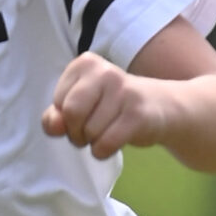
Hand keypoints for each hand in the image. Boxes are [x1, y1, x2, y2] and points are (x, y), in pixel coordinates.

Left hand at [42, 55, 170, 158]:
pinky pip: (105, 144)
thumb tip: (54, 125)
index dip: (66, 119)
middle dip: (76, 132)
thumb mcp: (80, 105)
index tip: (85, 115)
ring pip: (89, 132)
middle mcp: (104, 72)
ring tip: (109, 130)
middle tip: (91, 130)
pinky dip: (104, 151)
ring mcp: (123, 92)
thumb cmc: (112, 106)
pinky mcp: (137, 115)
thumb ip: (56, 115)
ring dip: (93, 142)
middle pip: (71, 114)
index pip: (59, 103)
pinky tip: (115, 141)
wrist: (161, 106)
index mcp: (85, 64)